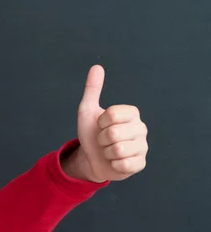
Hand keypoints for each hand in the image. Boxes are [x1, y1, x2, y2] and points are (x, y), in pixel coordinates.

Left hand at [72, 65, 147, 181]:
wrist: (91, 158)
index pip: (112, 115)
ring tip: (108, 150)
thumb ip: (92, 89)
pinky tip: (114, 161)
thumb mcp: (88, 111)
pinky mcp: (140, 163)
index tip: (100, 125)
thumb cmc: (92, 133)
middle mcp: (141, 128)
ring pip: (118, 150)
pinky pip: (124, 164)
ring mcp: (143, 147)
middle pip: (113, 133)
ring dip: (106, 153)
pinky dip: (113, 165)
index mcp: (132, 113)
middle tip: (103, 141)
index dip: (100, 123)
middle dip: (101, 139)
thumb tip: (96, 67)